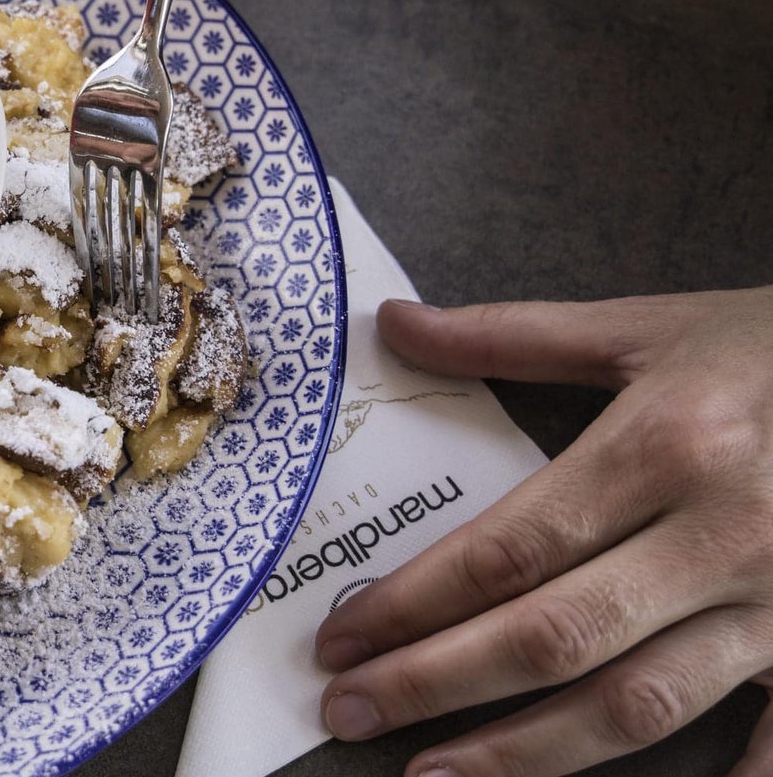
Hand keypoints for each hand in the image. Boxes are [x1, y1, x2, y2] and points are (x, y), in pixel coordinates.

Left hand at [313, 288, 772, 775]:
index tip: (339, 638)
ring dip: (528, 752)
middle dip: (436, 683)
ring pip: (639, 704)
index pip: (507, 548)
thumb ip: (512, 333)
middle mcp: (717, 535)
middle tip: (348, 712)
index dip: (411, 602)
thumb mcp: (649, 326)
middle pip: (552, 636)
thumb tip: (390, 323)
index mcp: (661, 448)